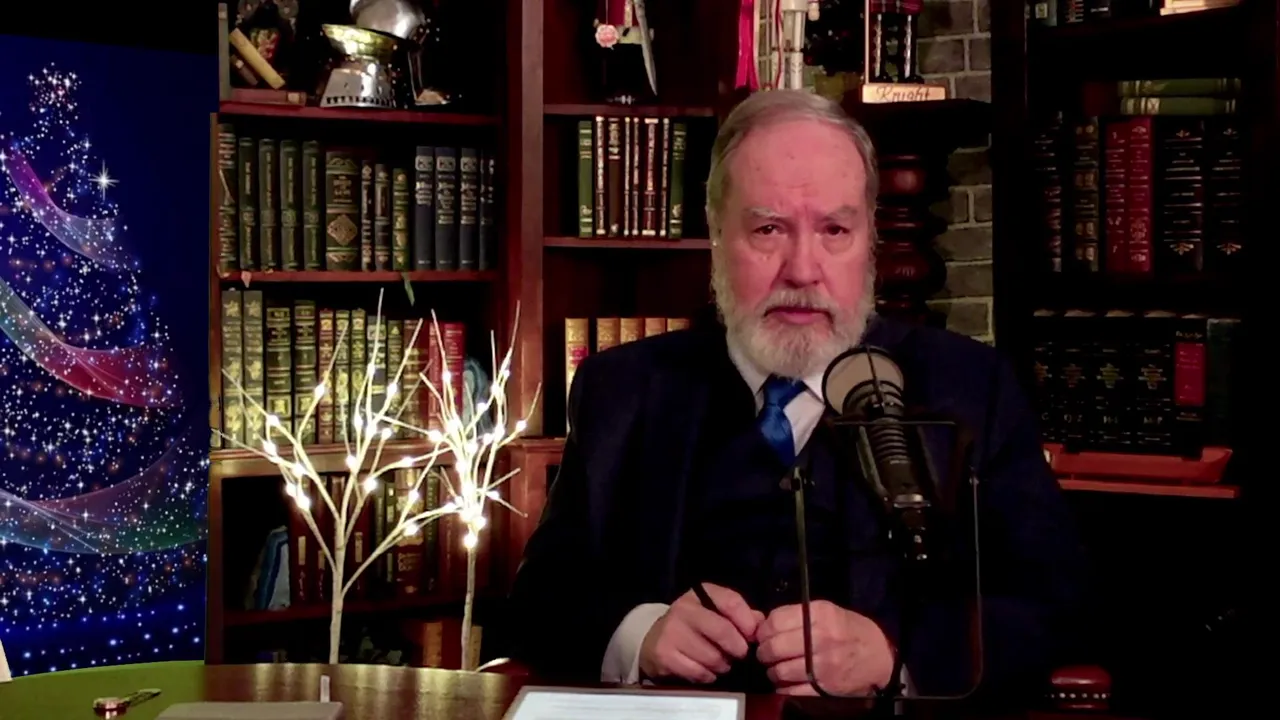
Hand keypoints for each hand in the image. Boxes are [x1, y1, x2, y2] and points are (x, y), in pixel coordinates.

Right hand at [639, 583, 764, 683]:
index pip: (731, 602)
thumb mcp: (715, 613)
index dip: (748, 622)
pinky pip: (700, 673)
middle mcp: (683, 609)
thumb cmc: (694, 627)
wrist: (654, 641)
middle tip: (740, 655)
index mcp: (700, 594)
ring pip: (713, 657)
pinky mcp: (665, 655)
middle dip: (738, 648)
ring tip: (721, 663)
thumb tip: (761, 625)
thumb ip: (741, 616)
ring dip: (723, 666)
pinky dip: (709, 676)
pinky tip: (706, 671)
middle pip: (723, 631)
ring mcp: (671, 632)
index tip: (753, 637)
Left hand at [756, 600, 894, 695]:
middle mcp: (821, 638)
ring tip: (777, 669)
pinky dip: (784, 688)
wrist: (878, 655)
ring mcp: (823, 665)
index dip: (763, 630)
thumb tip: (763, 626)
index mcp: (819, 615)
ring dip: (773, 672)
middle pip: (774, 647)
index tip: (762, 636)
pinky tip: (787, 683)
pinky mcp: (825, 688)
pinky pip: (792, 691)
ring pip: (780, 671)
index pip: (776, 622)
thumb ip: (796, 616)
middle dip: (764, 652)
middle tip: (766, 654)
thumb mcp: (826, 611)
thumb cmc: (848, 630)